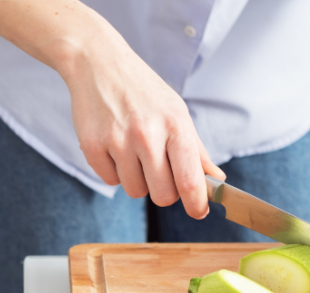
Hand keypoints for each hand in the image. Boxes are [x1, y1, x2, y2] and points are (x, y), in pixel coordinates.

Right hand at [61, 37, 223, 217]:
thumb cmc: (143, 91)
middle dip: (162, 191)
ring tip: (132, 153)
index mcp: (175, 125)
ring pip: (134, 191)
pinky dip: (113, 170)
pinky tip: (113, 146)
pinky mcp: (92, 146)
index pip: (190, 180)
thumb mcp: (176, 112)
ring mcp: (117, 141)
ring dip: (136, 180)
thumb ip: (196, 150)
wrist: (99, 64)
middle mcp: (147, 134)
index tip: (198, 212)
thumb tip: (217, 180)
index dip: (196, 203)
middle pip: (162, 195)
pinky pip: (109, 180)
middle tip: (159, 173)